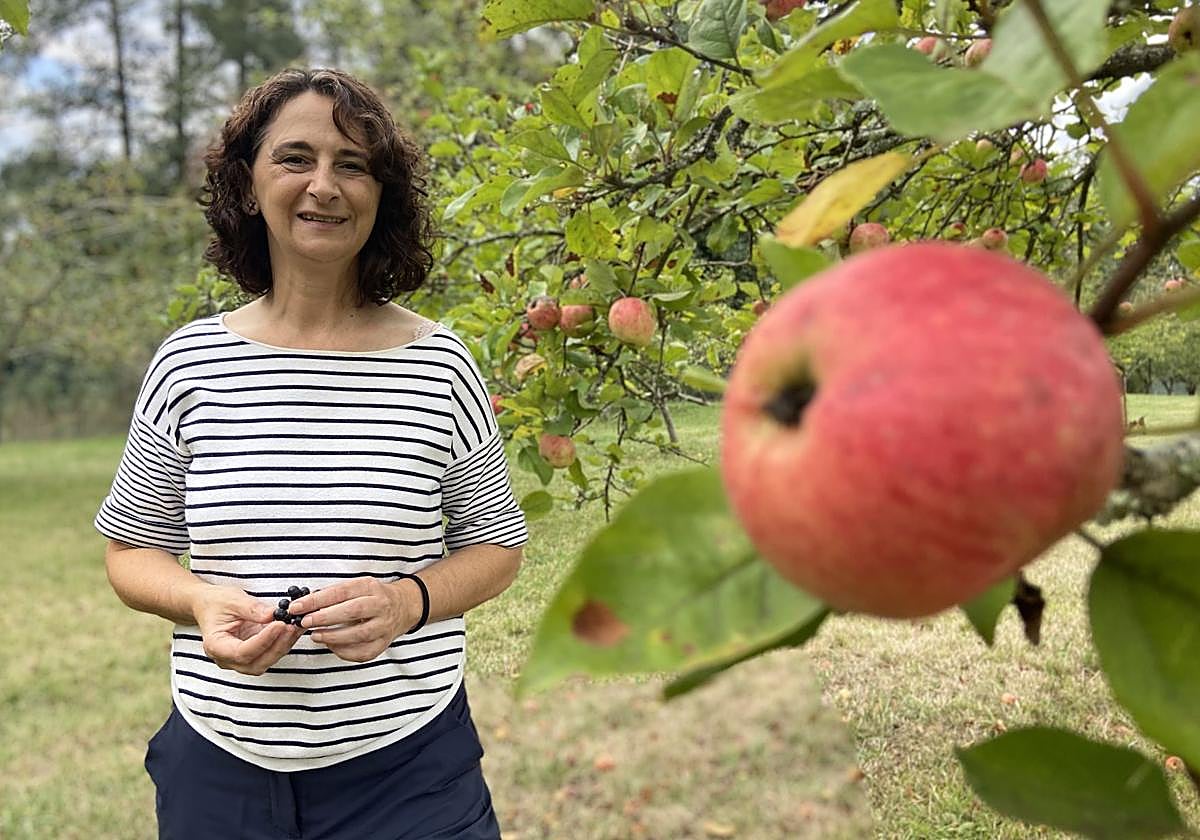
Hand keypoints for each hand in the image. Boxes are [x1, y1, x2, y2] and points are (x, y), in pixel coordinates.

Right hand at [191, 584, 302, 675]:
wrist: (208, 604)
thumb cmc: (216, 602)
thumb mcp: (232, 599)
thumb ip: (251, 608)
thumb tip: (272, 615)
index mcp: (216, 646)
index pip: (242, 652)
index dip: (263, 640)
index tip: (279, 624)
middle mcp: (227, 658)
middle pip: (256, 663)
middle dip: (277, 646)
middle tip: (291, 627)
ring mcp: (240, 659)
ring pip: (265, 661)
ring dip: (282, 646)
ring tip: (295, 626)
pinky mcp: (252, 654)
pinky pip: (269, 654)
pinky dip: (283, 643)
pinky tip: (293, 629)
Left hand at [289, 577, 417, 662]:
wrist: (403, 607)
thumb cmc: (373, 596)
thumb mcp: (357, 586)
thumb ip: (334, 594)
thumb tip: (304, 605)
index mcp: (370, 587)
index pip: (341, 592)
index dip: (317, 600)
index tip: (297, 607)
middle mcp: (380, 605)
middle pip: (352, 611)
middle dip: (324, 617)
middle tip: (305, 622)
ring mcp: (384, 626)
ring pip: (358, 634)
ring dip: (333, 636)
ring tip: (315, 636)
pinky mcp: (384, 643)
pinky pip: (363, 652)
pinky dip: (344, 651)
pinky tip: (332, 646)